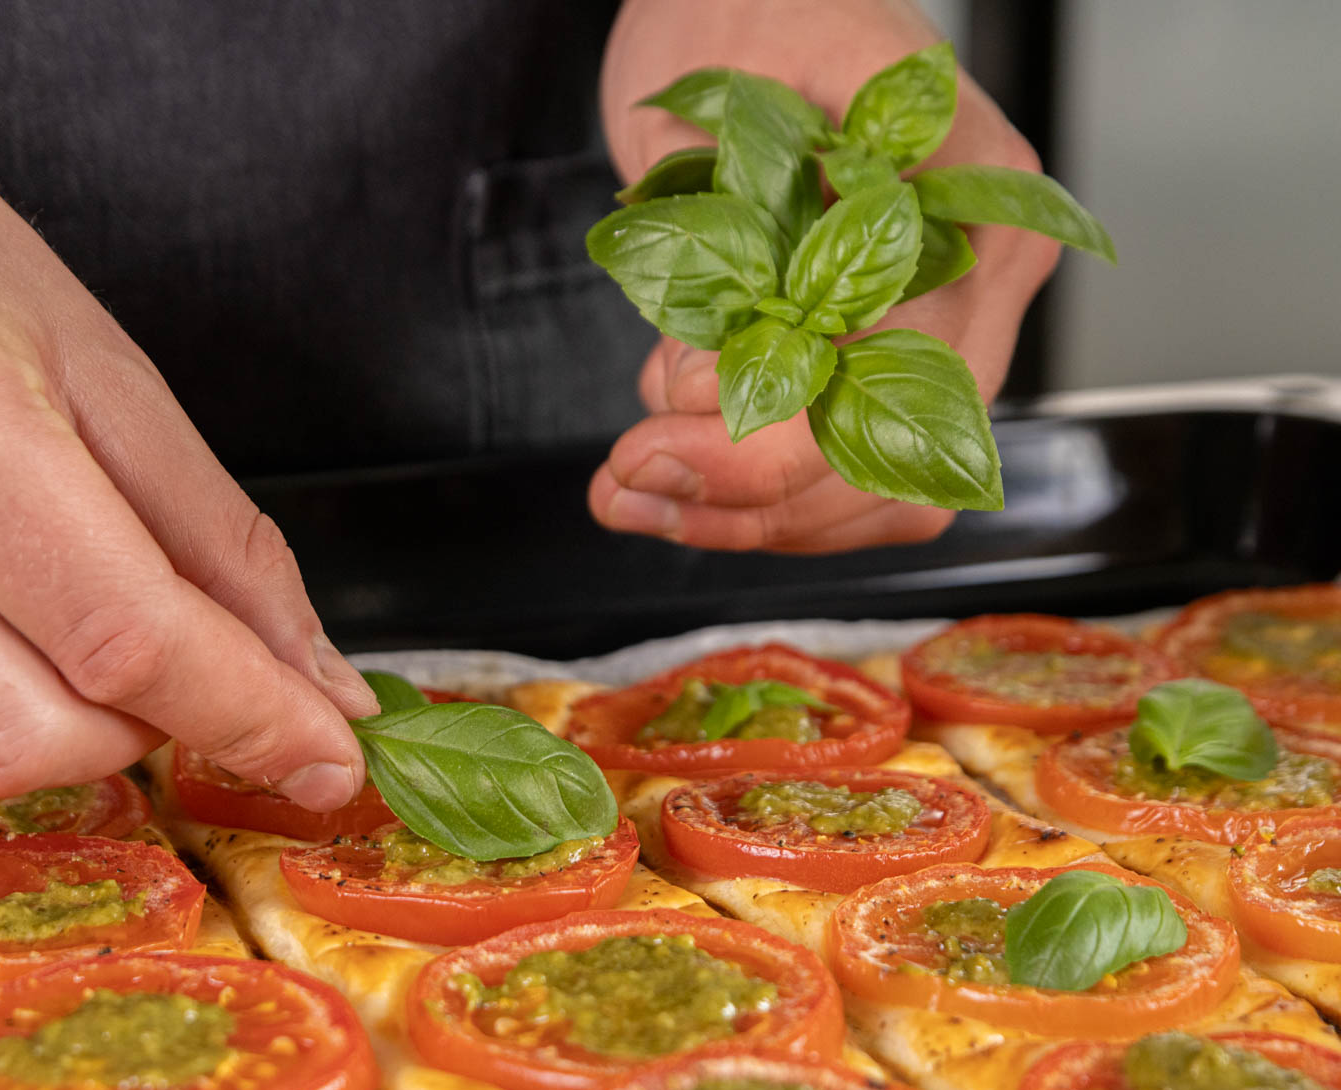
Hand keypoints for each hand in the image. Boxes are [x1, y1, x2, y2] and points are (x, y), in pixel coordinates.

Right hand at [0, 0, 376, 816]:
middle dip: (144, 733)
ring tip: (55, 631)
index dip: (249, 715)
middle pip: (32, 737)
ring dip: (52, 738)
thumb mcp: (102, 360)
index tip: (326, 755)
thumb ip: (220, 542)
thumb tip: (316, 688)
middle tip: (170, 663)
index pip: (123, 632)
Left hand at [591, 0, 1061, 552]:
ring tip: (632, 493)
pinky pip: (860, 474)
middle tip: (624, 485)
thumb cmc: (746, 14)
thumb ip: (715, 247)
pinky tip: (676, 484)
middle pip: (899, 452)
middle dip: (752, 498)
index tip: (654, 445)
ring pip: (885, 488)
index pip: (897, 370)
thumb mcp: (714, 105)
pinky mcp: (897, 359)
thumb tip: (700, 385)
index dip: (772, 443)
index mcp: (972, 188)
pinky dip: (768, 502)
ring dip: (754, 519)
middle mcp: (986, 268)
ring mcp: (954, 324)